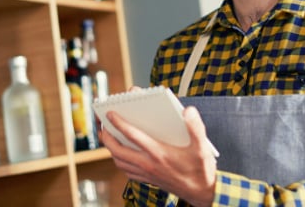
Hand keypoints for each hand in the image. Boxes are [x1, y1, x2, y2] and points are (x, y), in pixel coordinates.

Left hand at [100, 106, 216, 206]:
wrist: (202, 193)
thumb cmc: (201, 169)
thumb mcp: (202, 147)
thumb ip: (195, 127)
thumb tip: (188, 111)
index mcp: (159, 152)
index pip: (132, 135)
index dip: (119, 123)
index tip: (110, 113)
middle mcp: (149, 164)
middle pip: (118, 150)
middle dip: (106, 137)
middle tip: (102, 126)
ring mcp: (147, 173)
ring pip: (120, 162)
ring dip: (110, 149)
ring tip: (107, 138)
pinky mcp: (148, 180)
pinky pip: (127, 171)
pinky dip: (120, 161)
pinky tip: (122, 155)